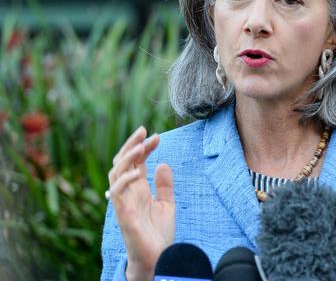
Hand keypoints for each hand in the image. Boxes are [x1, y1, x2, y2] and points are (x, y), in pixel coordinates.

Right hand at [108, 126, 175, 280]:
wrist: (157, 257)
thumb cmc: (159, 233)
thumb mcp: (167, 204)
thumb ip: (165, 185)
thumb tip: (162, 163)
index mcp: (139, 189)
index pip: (137, 162)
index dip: (144, 147)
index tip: (156, 136)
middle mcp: (129, 192)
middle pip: (123, 162)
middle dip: (132, 145)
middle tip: (143, 131)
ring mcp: (124, 201)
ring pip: (116, 173)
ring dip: (127, 158)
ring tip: (141, 146)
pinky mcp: (122, 213)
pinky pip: (117, 193)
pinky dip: (125, 180)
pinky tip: (139, 172)